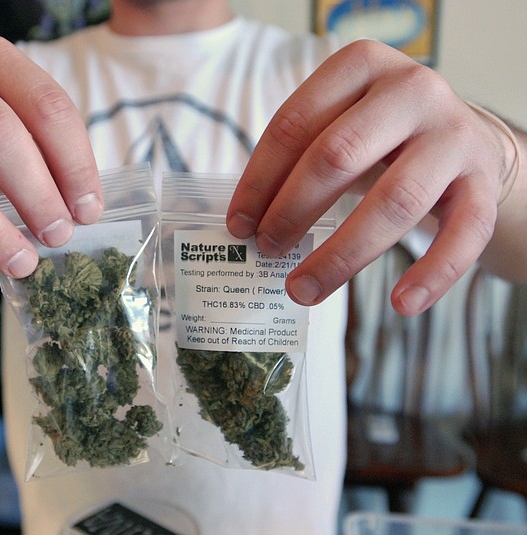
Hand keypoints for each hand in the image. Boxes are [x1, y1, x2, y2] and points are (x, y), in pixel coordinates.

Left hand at [227, 39, 512, 315]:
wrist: (461, 137)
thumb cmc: (379, 136)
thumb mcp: (338, 124)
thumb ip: (298, 158)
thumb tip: (246, 222)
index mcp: (361, 66)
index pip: (295, 124)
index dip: (259, 179)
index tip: (238, 224)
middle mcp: (412, 90)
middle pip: (337, 156)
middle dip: (291, 211)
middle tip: (265, 251)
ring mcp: (454, 134)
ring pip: (395, 200)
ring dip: (342, 254)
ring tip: (303, 289)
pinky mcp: (483, 180)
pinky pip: (462, 233)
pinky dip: (432, 274)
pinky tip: (401, 305)